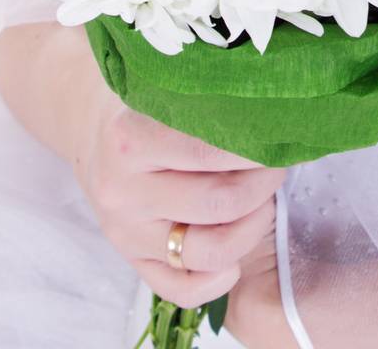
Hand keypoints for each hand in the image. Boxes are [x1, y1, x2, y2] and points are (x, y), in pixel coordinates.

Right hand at [70, 94, 286, 309]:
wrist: (94, 133)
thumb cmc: (145, 106)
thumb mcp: (165, 89)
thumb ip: (207, 100)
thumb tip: (274, 110)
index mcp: (131, 138)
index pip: (212, 151)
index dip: (259, 148)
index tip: (284, 134)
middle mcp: (124, 191)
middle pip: (220, 203)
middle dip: (265, 184)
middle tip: (280, 162)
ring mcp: (126, 232)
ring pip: (209, 251)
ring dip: (253, 227)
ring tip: (265, 201)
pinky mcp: (132, 262)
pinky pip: (182, 289)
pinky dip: (220, 280)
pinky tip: (237, 255)